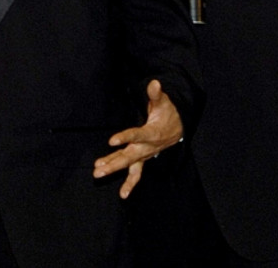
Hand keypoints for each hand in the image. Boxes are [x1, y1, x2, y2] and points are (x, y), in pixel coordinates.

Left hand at [92, 80, 183, 198]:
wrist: (179, 128)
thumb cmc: (168, 114)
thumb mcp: (164, 102)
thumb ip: (157, 94)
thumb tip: (154, 83)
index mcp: (151, 134)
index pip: (136, 135)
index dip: (124, 137)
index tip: (111, 140)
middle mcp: (147, 148)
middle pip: (129, 156)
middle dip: (113, 163)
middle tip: (98, 169)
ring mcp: (144, 155)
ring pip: (129, 166)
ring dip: (114, 170)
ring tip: (98, 174)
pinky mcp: (143, 159)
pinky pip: (136, 174)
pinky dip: (130, 184)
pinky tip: (123, 195)